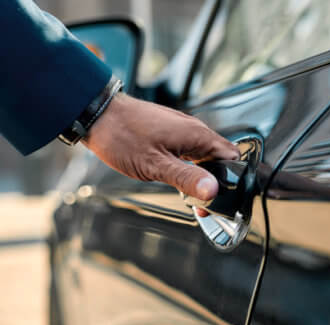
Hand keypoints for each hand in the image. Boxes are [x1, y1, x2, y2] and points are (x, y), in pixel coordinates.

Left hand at [81, 93, 238, 201]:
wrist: (97, 115)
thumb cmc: (122, 136)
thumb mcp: (156, 165)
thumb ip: (187, 179)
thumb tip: (213, 191)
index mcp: (197, 135)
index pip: (232, 157)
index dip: (231, 180)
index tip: (220, 199)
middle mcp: (194, 130)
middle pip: (220, 158)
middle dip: (218, 182)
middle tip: (205, 204)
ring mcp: (183, 130)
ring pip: (205, 156)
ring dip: (203, 176)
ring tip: (193, 197)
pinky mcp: (171, 132)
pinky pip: (191, 151)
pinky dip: (191, 167)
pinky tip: (180, 179)